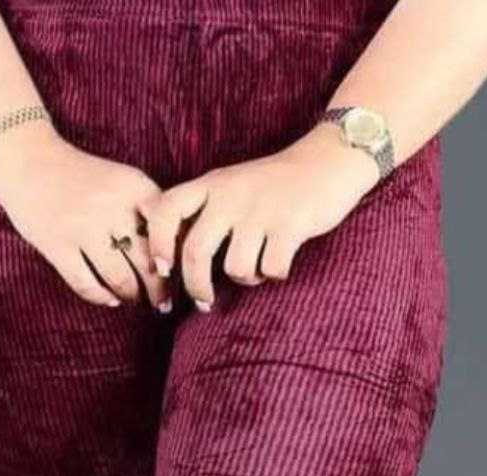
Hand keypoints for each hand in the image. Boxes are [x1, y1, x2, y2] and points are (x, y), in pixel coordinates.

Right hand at [0, 125, 171, 310]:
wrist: (28, 159)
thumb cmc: (84, 177)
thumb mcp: (122, 181)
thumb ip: (147, 209)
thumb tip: (179, 252)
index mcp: (134, 187)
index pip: (169, 231)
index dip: (178, 260)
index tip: (181, 276)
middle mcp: (112, 207)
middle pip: (148, 261)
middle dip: (159, 289)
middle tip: (164, 304)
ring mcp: (83, 227)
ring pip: (119, 278)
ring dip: (131, 295)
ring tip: (135, 300)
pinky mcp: (57, 245)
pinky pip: (86, 284)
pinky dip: (101, 296)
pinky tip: (109, 298)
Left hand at [136, 121, 380, 309]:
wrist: (329, 160)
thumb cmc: (274, 185)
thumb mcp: (231, 184)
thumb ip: (202, 209)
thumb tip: (167, 251)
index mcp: (212, 184)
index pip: (167, 210)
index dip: (157, 243)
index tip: (163, 269)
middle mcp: (231, 195)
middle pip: (195, 251)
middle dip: (196, 286)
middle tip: (204, 302)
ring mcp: (260, 209)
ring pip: (235, 267)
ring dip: (247, 278)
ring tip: (258, 267)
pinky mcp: (291, 224)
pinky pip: (271, 269)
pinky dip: (275, 274)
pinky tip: (280, 261)